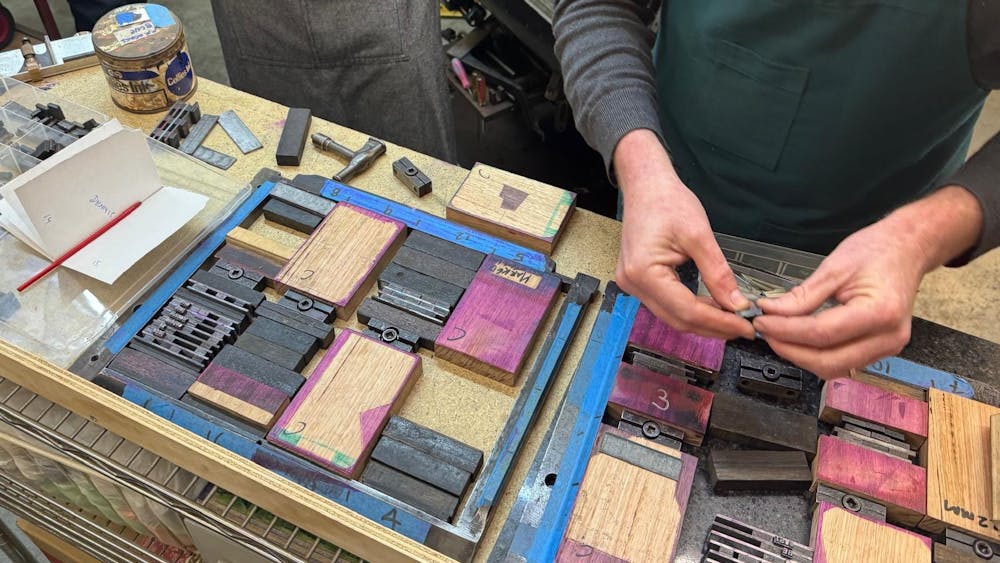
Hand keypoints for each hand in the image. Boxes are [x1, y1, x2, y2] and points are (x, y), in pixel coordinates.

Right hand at [614, 130, 753, 339]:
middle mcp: (632, 283)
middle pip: (677, 319)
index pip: (687, 311)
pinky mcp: (637, 281)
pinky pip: (666, 305)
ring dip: (702, 321)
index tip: (745, 326)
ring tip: (731, 320)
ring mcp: (631, 284)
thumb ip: (718, 274)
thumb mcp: (699, 236)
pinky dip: (690, 310)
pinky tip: (711, 308)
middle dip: (713, 327)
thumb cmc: (667, 201)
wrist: (646, 185)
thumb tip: (737, 304)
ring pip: (671, 316)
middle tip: (743, 328)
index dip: (719, 322)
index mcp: (643, 272)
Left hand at [754, 186, 983, 378]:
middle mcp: (888, 337)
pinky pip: (843, 362)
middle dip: (790, 350)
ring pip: (834, 368)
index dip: (786, 331)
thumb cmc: (878, 251)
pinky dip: (816, 355)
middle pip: (828, 361)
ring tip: (778, 335)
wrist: (908, 249)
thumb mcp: (835, 267)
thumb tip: (771, 311)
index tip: (762, 322)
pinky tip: (799, 339)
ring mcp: (888, 347)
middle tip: (765, 332)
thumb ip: (802, 295)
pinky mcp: (881, 349)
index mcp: (880, 313)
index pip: (822, 334)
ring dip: (801, 356)